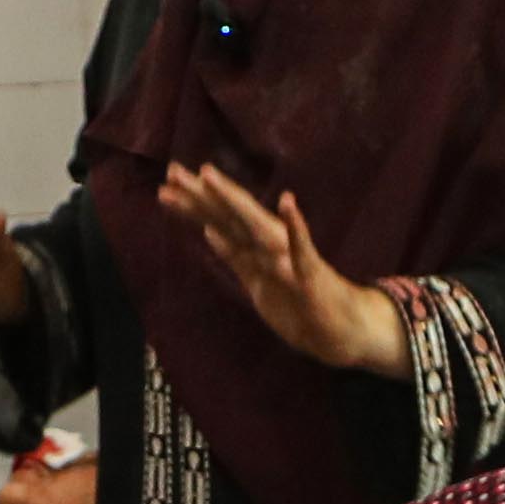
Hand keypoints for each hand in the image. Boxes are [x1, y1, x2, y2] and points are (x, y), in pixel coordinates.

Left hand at [154, 162, 404, 371]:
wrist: (338, 332)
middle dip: (202, 194)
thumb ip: (234, 256)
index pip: (219, 221)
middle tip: (173, 171)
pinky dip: (296, 227)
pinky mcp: (311, 275)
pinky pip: (303, 249)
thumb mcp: (255, 280)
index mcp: (254, 249)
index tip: (166, 184)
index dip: (193, 204)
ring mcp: (290, 258)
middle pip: (230, 216)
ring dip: (234, 201)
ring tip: (211, 177)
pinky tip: (288, 203)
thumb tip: (207, 231)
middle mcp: (270, 245)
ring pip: (256, 226)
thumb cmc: (298, 305)